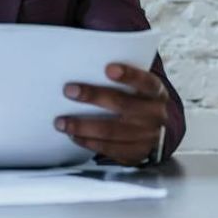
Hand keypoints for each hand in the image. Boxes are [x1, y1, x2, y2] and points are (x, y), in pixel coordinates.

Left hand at [54, 63, 168, 165]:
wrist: (155, 131)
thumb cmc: (137, 100)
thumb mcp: (139, 88)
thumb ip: (122, 78)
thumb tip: (83, 63)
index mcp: (157, 93)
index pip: (146, 82)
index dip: (129, 75)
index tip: (108, 68)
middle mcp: (155, 114)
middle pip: (122, 104)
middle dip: (93, 96)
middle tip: (69, 90)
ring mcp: (147, 137)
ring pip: (111, 131)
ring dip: (82, 126)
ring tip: (61, 122)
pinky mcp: (136, 154)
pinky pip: (109, 149)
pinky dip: (88, 142)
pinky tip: (73, 136)